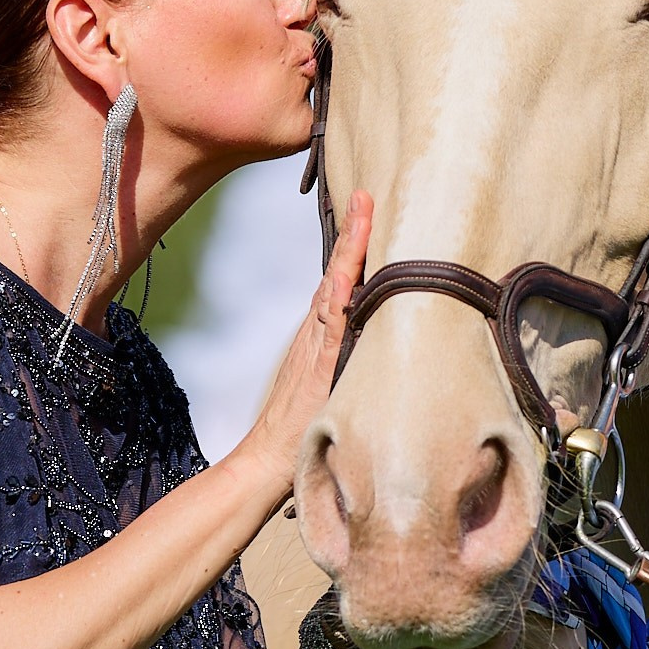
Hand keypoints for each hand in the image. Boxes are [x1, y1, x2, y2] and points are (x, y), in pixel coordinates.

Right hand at [235, 192, 372, 498]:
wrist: (269, 458)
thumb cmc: (303, 427)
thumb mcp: (332, 382)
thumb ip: (349, 357)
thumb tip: (379, 338)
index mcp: (326, 330)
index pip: (343, 275)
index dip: (356, 240)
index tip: (367, 203)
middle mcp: (321, 328)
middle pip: (340, 268)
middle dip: (356, 229)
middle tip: (367, 190)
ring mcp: (319, 342)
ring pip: (337, 284)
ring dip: (351, 246)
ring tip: (363, 206)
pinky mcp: (322, 363)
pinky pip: (335, 319)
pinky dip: (342, 289)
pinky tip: (350, 267)